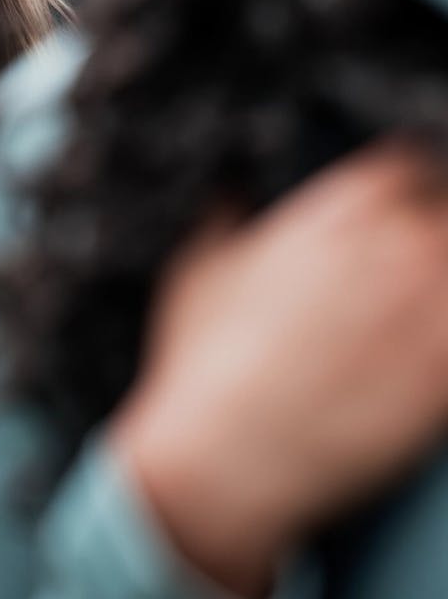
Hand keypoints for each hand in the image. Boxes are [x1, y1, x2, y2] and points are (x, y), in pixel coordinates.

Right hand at [106, 139, 447, 596]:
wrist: (227, 454)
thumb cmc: (206, 355)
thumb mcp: (198, 264)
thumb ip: (226, 212)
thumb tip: (234, 191)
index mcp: (342, 209)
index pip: (408, 166)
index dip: (398, 184)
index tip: (389, 202)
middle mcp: (401, 249)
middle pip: (446, 214)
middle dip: (424, 229)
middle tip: (395, 263)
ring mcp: (434, 316)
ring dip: (436, 281)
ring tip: (406, 306)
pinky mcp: (447, 379)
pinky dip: (443, 334)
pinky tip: (418, 348)